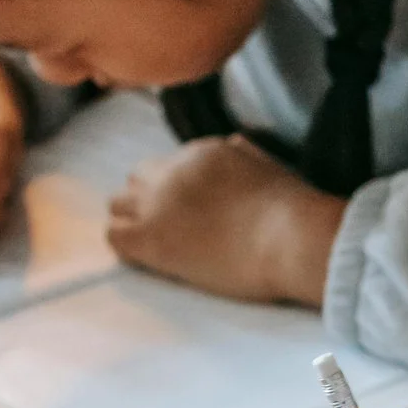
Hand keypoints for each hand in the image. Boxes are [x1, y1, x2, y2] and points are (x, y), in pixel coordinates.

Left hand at [106, 135, 343, 305]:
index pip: (167, 166)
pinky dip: (127, 248)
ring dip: (134, 223)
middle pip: (136, 181)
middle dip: (149, 202)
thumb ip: (241, 154)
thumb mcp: (266, 164)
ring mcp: (158, 204)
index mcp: (201, 153)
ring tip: (158, 246)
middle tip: (172, 229)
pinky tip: (150, 260)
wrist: (292, 239)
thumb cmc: (292, 210)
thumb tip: (232, 147)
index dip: (175, 192)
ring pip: (118, 207)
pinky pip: (115, 237)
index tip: (191, 212)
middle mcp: (172, 171)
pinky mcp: (152, 237)